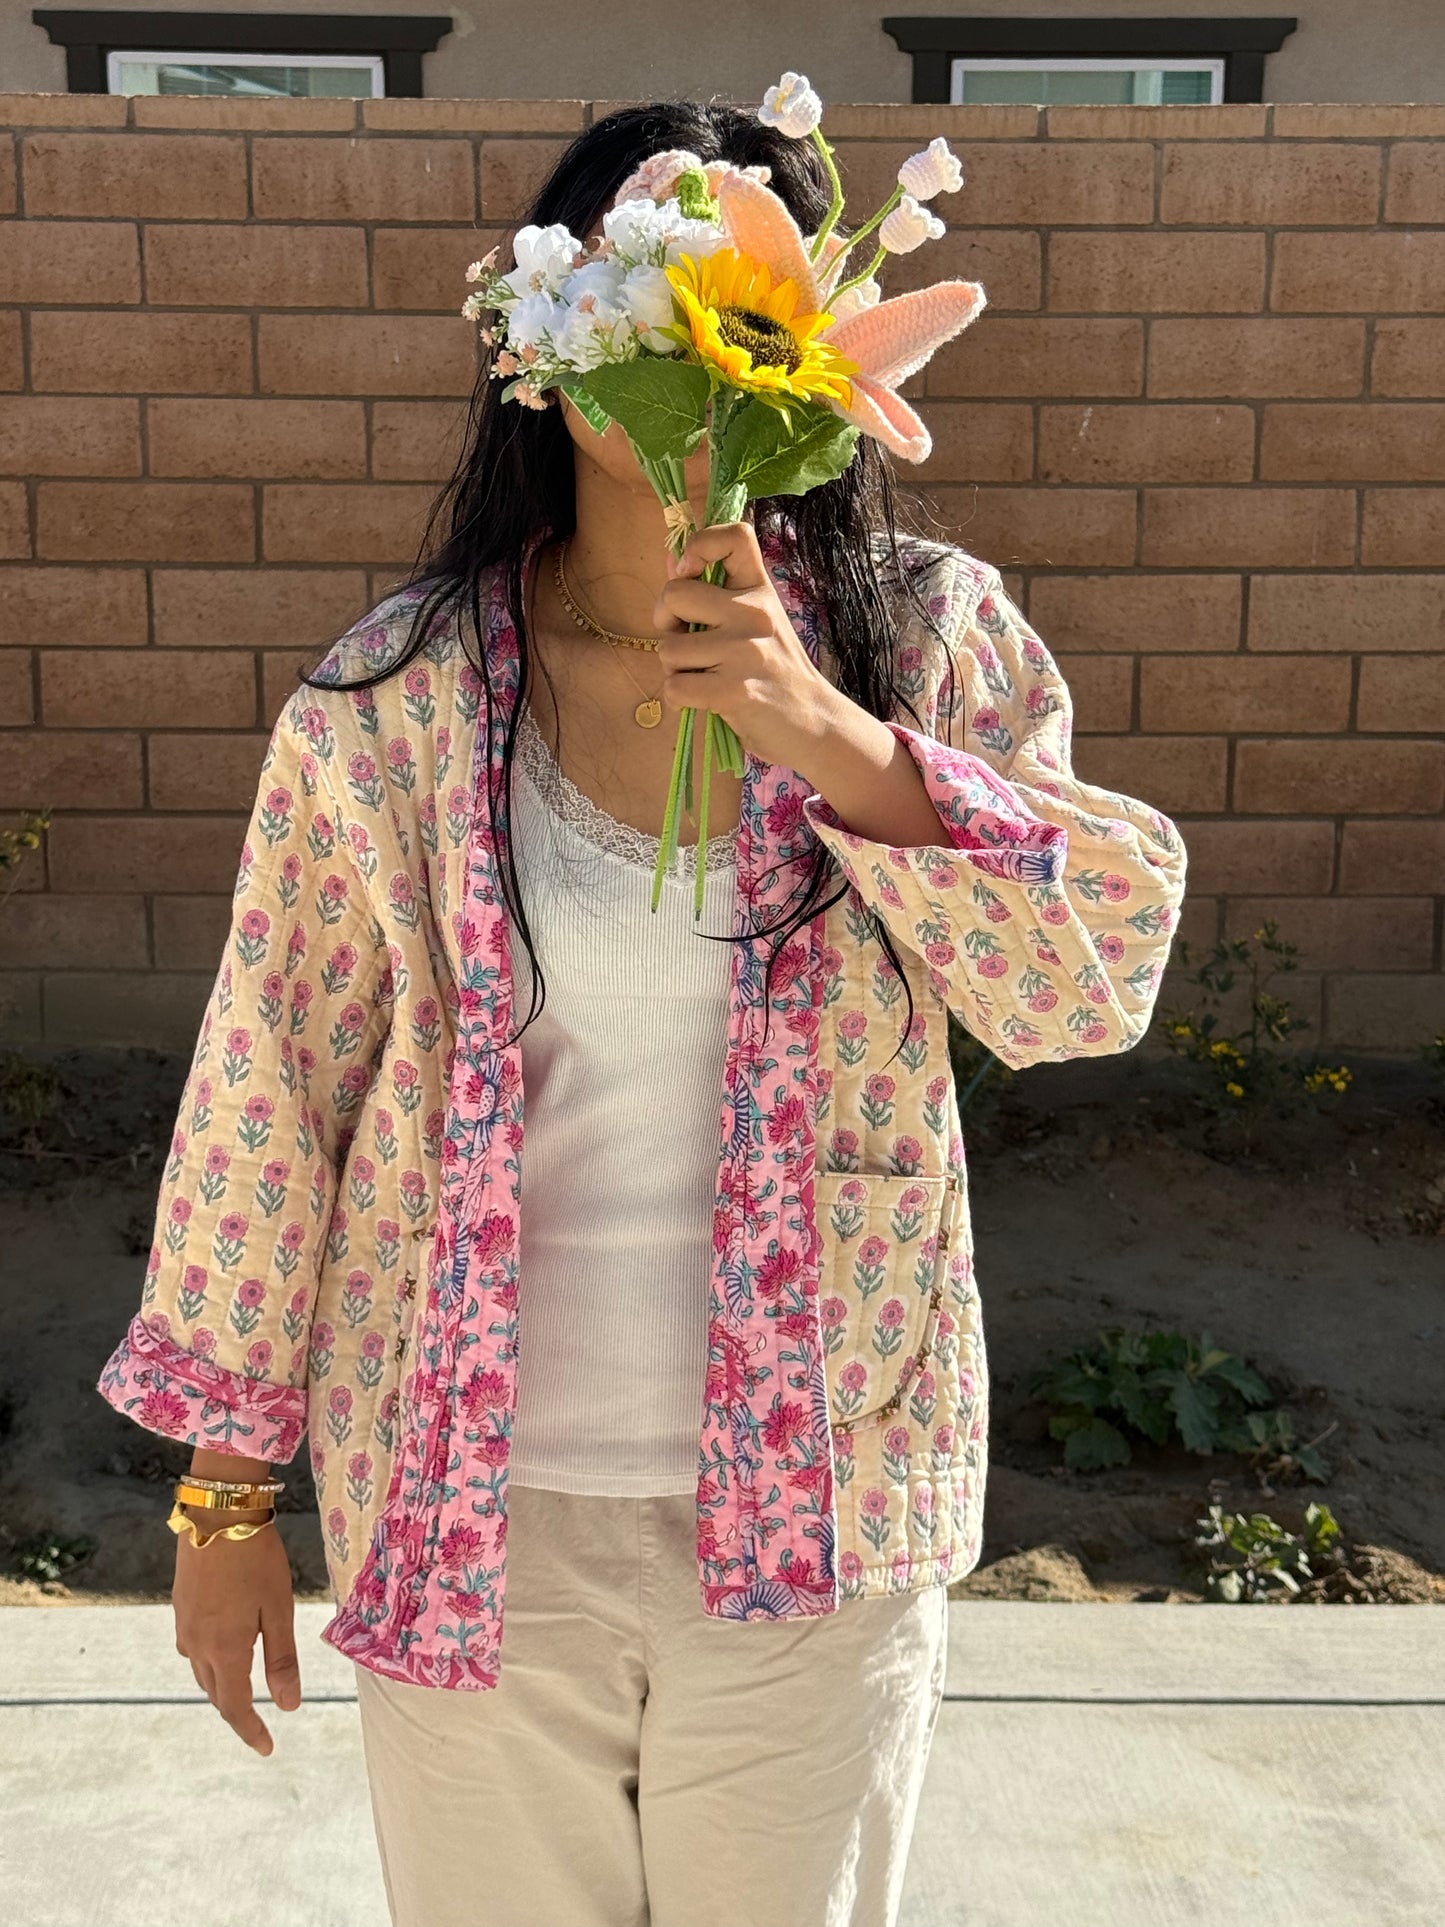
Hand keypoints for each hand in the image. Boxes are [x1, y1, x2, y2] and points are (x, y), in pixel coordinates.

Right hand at [173, 1511, 300, 1755]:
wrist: (217, 1513)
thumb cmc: (256, 1559)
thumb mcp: (279, 1609)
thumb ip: (281, 1659)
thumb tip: (289, 1706)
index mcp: (224, 1650)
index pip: (235, 1706)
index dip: (251, 1730)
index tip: (267, 1747)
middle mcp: (197, 1645)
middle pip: (215, 1692)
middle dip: (236, 1710)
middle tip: (259, 1723)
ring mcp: (184, 1625)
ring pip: (201, 1671)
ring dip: (221, 1686)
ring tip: (244, 1691)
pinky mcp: (180, 1606)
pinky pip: (193, 1648)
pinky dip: (210, 1662)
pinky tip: (224, 1650)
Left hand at [652, 520, 843, 771]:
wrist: (813, 723)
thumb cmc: (776, 673)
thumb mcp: (755, 624)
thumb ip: (713, 593)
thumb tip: (670, 559)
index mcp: (760, 590)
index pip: (734, 536)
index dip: (699, 545)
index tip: (690, 573)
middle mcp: (754, 613)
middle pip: (674, 595)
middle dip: (665, 623)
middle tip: (686, 641)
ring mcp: (744, 652)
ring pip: (669, 649)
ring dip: (674, 670)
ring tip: (703, 678)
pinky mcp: (734, 690)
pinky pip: (675, 688)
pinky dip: (678, 700)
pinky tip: (699, 701)